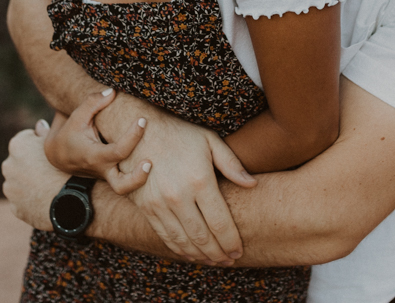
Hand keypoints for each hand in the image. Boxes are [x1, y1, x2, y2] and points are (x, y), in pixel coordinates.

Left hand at [1, 126, 68, 229]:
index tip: (53, 152)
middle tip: (52, 169)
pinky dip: (33, 200)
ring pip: (20, 182)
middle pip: (21, 161)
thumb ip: (45, 132)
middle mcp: (8, 165)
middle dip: (31, 164)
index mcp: (17, 145)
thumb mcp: (59, 144)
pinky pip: (24, 201)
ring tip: (51, 186)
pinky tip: (48, 199)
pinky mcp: (14, 208)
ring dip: (30, 183)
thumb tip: (39, 125)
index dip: (41, 145)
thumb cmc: (68, 168)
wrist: (72, 202)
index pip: (27, 139)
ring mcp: (10, 188)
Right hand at [44, 88, 151, 194]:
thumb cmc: (68, 134)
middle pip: (123, 186)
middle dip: (139, 177)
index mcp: (94, 156)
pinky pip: (126, 179)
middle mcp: (103, 170)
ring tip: (151, 162)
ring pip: (125, 190)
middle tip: (150, 162)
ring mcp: (107, 176)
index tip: (142, 120)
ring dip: (140, 179)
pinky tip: (148, 154)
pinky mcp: (110, 176)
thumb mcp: (77, 117)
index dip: (133, 136)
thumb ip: (93, 103)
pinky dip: (137, 173)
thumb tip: (113, 91)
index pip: (119, 151)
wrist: (56, 156)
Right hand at [122, 116, 256, 264]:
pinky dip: (180, 249)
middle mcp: (179, 196)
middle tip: (229, 261)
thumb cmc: (181, 133)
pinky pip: (165, 236)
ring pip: (183, 241)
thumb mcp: (210, 141)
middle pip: (203, 237)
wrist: (141, 131)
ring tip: (214, 261)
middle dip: (219, 254)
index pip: (220, 223)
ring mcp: (160, 204)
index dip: (231, 242)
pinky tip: (191, 253)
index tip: (239, 251)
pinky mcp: (146, 208)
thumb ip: (232, 164)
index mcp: (200, 180)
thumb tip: (253, 184)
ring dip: (200, 256)